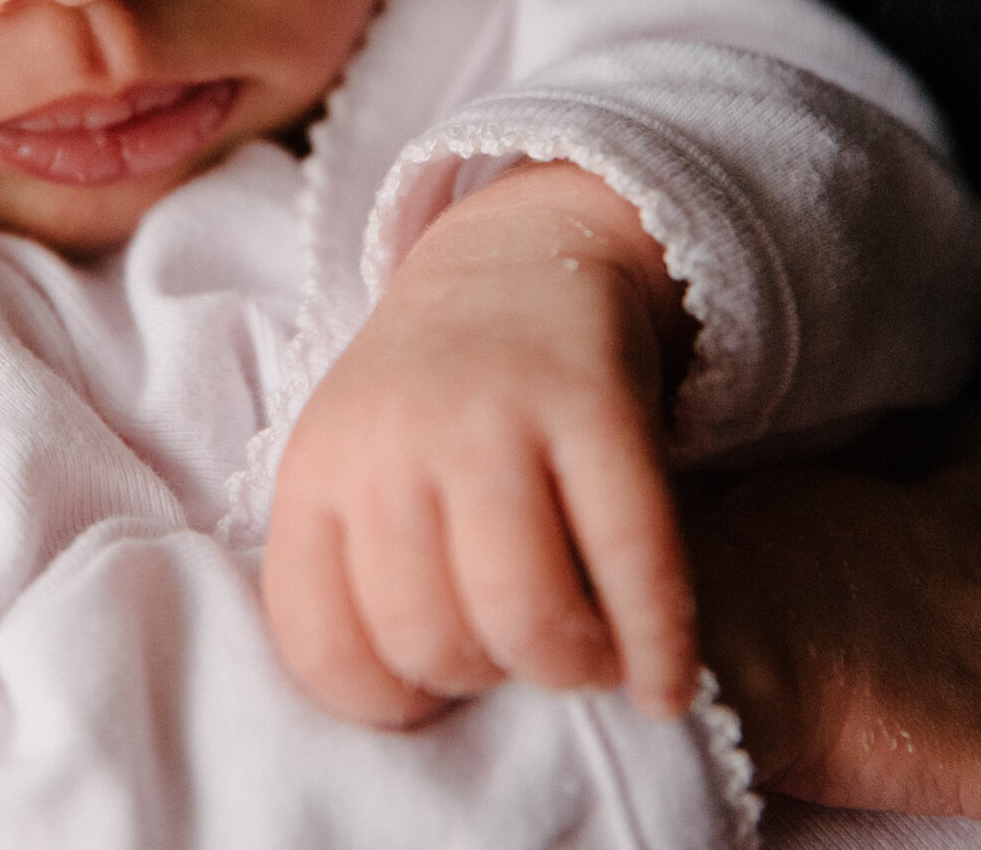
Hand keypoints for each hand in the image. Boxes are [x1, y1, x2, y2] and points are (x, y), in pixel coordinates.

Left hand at [261, 162, 698, 726]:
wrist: (514, 261)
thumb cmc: (430, 403)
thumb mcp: (356, 470)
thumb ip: (355, 573)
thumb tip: (403, 719)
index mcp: (317, 469)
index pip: (319, 641)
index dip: (382, 699)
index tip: (427, 691)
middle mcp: (392, 440)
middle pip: (428, 637)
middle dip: (482, 678)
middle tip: (513, 650)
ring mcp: (492, 417)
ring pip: (523, 613)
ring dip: (566, 666)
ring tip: (586, 658)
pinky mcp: (594, 405)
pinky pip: (633, 558)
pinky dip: (657, 646)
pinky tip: (664, 684)